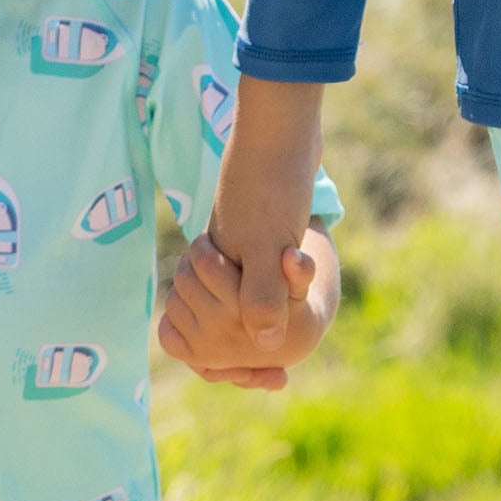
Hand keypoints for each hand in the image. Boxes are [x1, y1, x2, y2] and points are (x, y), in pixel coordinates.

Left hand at [158, 231, 334, 387]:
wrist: (287, 342)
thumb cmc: (291, 304)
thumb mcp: (299, 285)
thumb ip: (300, 270)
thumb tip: (291, 255)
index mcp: (246, 310)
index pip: (205, 264)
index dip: (203, 246)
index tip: (209, 240)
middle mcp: (223, 331)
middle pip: (185, 279)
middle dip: (190, 262)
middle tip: (202, 255)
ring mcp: (205, 349)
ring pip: (173, 301)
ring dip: (181, 285)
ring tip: (197, 276)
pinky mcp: (193, 358)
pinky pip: (166, 331)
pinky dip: (173, 317)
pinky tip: (190, 303)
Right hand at [206, 77, 325, 352]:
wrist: (281, 122)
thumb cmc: (271, 185)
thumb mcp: (270, 247)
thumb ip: (264, 296)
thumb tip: (269, 345)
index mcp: (214, 263)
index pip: (200, 326)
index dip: (226, 358)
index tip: (271, 378)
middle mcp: (223, 249)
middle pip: (223, 313)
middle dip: (247, 342)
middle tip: (278, 375)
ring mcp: (241, 231)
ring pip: (247, 288)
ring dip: (268, 311)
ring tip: (287, 342)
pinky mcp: (262, 215)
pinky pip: (265, 264)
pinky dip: (280, 282)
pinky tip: (300, 290)